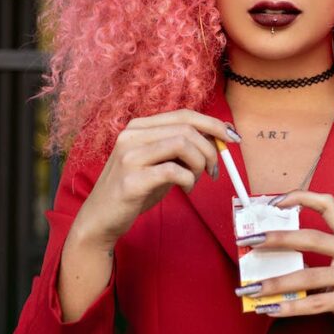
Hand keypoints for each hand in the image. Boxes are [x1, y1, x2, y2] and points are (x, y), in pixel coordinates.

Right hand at [72, 110, 239, 249]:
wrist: (101, 219)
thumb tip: (218, 137)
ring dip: (200, 164)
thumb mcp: (158, 163)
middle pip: (187, 128)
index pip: (184, 114)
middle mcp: (131, 135)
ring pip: (182, 145)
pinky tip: (186, 189)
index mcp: (138, 127)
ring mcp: (129, 156)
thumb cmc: (135, 190)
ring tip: (196, 180)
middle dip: (210, 149)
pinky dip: (188, 180)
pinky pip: (173, 171)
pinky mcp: (131, 179)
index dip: (213, 124)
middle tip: (214, 170)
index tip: (232, 137)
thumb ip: (181, 148)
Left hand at [240, 191, 333, 333]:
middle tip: (248, 242)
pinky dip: (289, 307)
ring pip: (307, 276)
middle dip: (275, 239)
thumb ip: (321, 265)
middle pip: (310, 237)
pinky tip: (271, 309)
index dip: (300, 198)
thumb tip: (277, 267)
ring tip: (251, 289)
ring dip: (274, 283)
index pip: (329, 205)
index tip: (274, 203)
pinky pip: (315, 303)